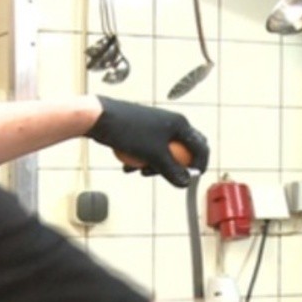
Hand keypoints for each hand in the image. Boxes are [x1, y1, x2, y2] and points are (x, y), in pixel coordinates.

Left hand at [85, 96, 209, 186]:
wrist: (100, 118)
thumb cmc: (129, 132)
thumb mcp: (154, 156)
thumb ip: (172, 171)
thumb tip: (185, 183)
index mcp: (180, 125)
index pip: (201, 147)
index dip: (199, 165)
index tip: (190, 180)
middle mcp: (171, 123)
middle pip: (183, 150)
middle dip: (174, 167)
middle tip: (163, 175)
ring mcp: (157, 126)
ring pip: (164, 152)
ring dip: (155, 165)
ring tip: (139, 171)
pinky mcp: (143, 130)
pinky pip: (151, 149)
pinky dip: (144, 159)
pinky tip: (129, 167)